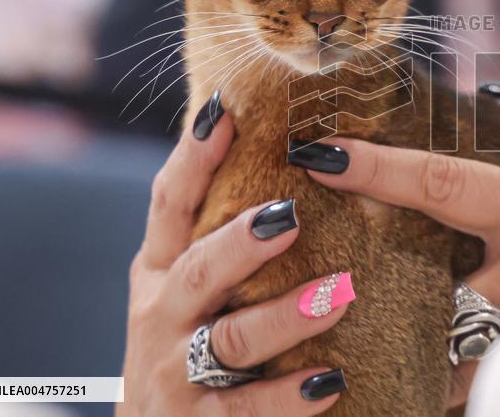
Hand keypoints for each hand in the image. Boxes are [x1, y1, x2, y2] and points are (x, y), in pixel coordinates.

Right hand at [118, 98, 351, 415]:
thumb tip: (286, 163)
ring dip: (284, 316)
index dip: (193, 158)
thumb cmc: (183, 347)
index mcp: (161, 271)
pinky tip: (329, 382)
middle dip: (239, 242)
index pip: (170, 204)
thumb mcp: (187, 290)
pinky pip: (247, 410)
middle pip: (197, 270)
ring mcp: (175, 371)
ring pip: (231, 339)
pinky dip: (287, 396)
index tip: (225, 112)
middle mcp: (162, 315)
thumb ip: (219, 238)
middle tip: (288, 215)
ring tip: (338, 295)